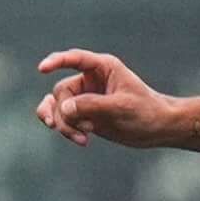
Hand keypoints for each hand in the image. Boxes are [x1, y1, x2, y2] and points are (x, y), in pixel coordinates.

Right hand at [36, 49, 180, 147]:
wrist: (157, 129)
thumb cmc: (146, 111)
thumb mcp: (121, 107)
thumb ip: (92, 105)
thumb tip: (63, 108)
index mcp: (102, 67)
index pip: (74, 59)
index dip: (56, 61)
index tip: (42, 68)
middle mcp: (90, 80)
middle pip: (61, 92)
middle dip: (66, 113)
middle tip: (84, 129)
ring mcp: (85, 98)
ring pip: (57, 107)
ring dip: (63, 124)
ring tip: (81, 138)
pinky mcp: (84, 115)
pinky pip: (62, 119)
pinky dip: (66, 130)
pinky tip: (83, 141)